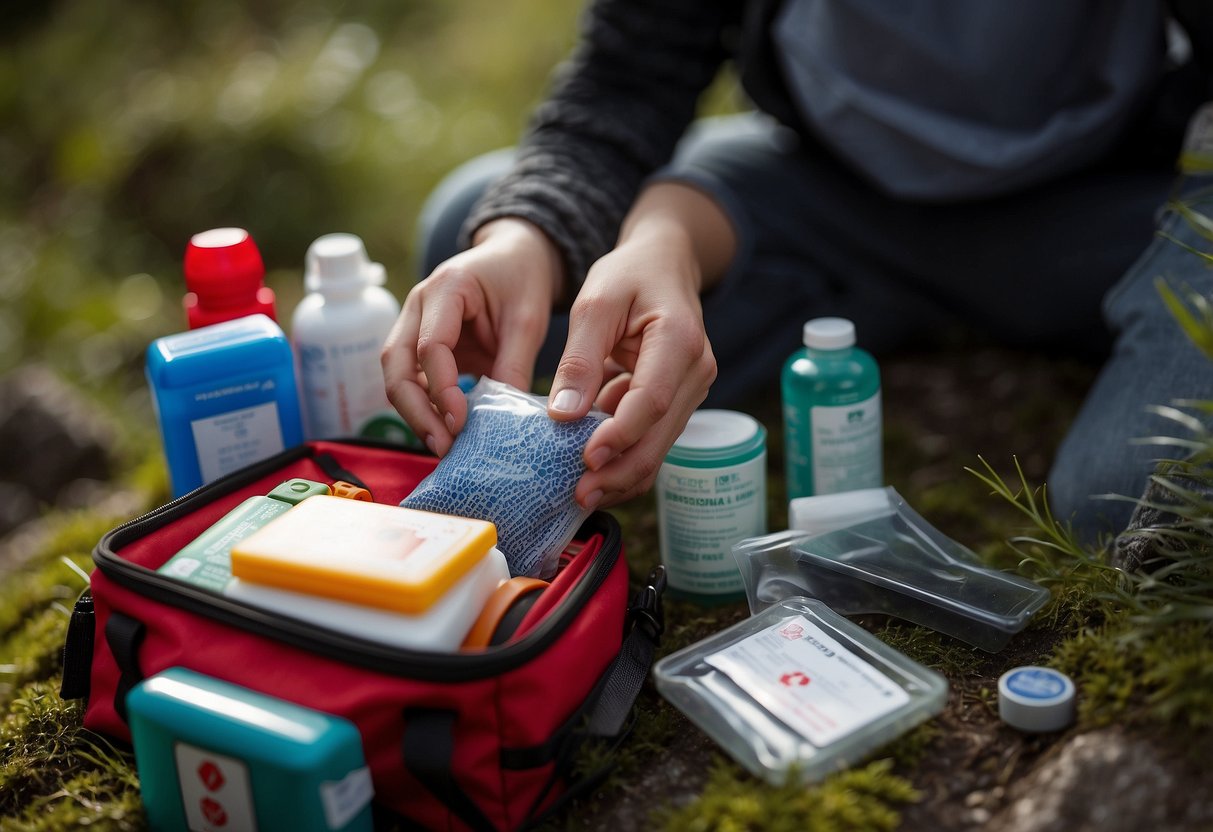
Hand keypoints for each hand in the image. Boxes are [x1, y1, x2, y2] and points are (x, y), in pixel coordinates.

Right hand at [382, 218, 563, 454]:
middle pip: (394, 363)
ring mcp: (412, 325)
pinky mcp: (418, 345)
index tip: (461, 421)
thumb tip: (505, 421)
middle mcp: (417, 305)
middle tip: (442, 445)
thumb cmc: (521, 280)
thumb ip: (515, 364)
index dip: (442, 388)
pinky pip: (411, 380)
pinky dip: (423, 407)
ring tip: (443, 446)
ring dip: (414, 413)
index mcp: (446, 288)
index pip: (430, 345)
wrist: (514, 256)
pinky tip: (444, 431)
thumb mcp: (529, 319)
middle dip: (414, 409)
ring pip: (395, 375)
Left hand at [548, 183, 733, 508]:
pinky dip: (625, 456)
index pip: (651, 401)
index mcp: (680, 340)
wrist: (663, 264)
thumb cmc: (629, 275)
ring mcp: (692, 389)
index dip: (619, 435)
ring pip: (659, 446)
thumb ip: (578, 360)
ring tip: (582, 494)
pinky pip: (654, 437)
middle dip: (619, 471)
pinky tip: (593, 472)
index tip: (585, 459)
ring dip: (622, 473)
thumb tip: (562, 415)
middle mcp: (697, 370)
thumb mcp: (594, 304)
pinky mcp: (678, 400)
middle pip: (660, 436)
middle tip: (579, 495)